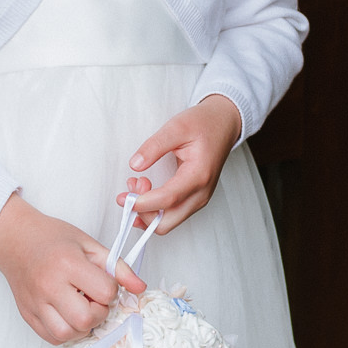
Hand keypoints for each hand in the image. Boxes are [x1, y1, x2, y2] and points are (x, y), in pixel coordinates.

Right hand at [0, 192, 145, 345]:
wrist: (15, 239)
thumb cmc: (52, 238)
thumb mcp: (89, 244)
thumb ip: (117, 267)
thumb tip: (140, 288)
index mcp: (68, 264)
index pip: (105, 292)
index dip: (110, 289)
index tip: (103, 282)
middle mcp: (50, 286)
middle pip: (86, 319)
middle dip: (99, 312)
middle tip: (93, 298)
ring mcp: (36, 303)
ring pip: (68, 333)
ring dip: (82, 325)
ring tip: (80, 307)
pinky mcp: (27, 315)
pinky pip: (52, 337)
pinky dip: (65, 331)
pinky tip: (67, 314)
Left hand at [124, 96, 243, 234]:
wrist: (223, 124)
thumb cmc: (204, 124)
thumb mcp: (177, 126)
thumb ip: (154, 146)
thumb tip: (135, 164)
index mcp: (199, 175)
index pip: (168, 199)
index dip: (143, 202)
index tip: (124, 196)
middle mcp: (201, 193)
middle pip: (166, 223)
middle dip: (142, 211)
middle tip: (130, 188)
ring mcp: (198, 199)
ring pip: (166, 223)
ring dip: (146, 210)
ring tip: (137, 184)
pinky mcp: (193, 200)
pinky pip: (170, 216)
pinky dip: (153, 209)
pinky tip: (144, 192)